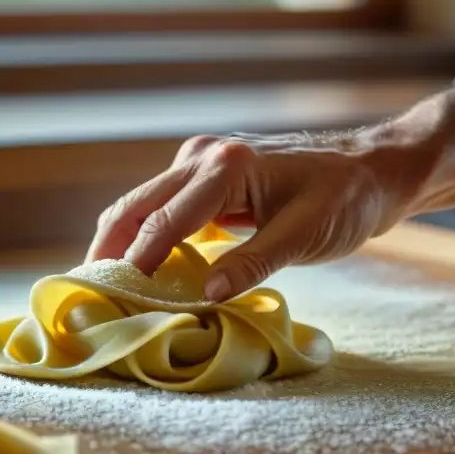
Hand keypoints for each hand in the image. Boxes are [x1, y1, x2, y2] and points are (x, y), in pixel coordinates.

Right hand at [85, 128, 423, 301]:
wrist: (371, 171)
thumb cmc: (346, 200)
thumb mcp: (304, 235)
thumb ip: (253, 263)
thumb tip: (205, 298)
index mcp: (226, 165)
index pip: (164, 219)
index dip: (136, 261)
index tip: (111, 298)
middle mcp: (203, 155)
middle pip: (135, 205)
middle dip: (107, 249)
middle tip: (84, 293)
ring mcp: (202, 161)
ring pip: (143, 204)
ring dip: (120, 242)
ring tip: (99, 284)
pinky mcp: (208, 175)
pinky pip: (164, 206)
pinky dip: (144, 235)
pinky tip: (136, 267)